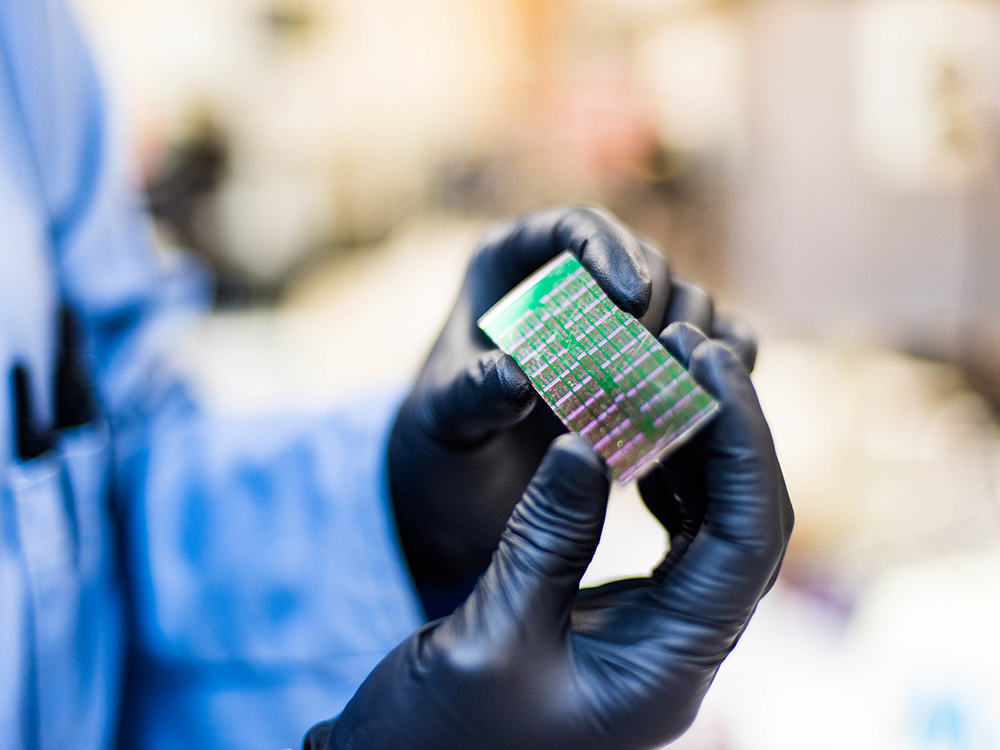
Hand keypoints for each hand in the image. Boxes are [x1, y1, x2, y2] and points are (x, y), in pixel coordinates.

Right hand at [307, 335, 792, 749]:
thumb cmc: (438, 737)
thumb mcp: (488, 638)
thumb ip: (545, 540)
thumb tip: (588, 442)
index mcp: (666, 670)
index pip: (746, 541)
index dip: (743, 443)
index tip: (709, 362)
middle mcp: (678, 650)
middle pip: (743, 524)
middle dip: (728, 430)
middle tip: (692, 346)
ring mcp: (654, 633)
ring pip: (710, 523)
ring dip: (696, 445)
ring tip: (667, 370)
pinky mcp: (622, 616)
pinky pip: (666, 534)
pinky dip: (659, 474)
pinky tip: (636, 429)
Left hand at [388, 206, 755, 614]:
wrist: (469, 493)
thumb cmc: (445, 441)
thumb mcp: (444, 417)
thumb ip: (473, 393)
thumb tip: (519, 378)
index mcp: (516, 265)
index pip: (575, 229)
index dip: (608, 251)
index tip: (629, 299)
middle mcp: (581, 283)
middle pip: (648, 265)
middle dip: (654, 314)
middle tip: (643, 373)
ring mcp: (627, 325)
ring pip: (690, 304)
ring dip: (687, 347)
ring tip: (664, 400)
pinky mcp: (660, 367)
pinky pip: (712, 351)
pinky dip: (716, 374)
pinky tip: (698, 410)